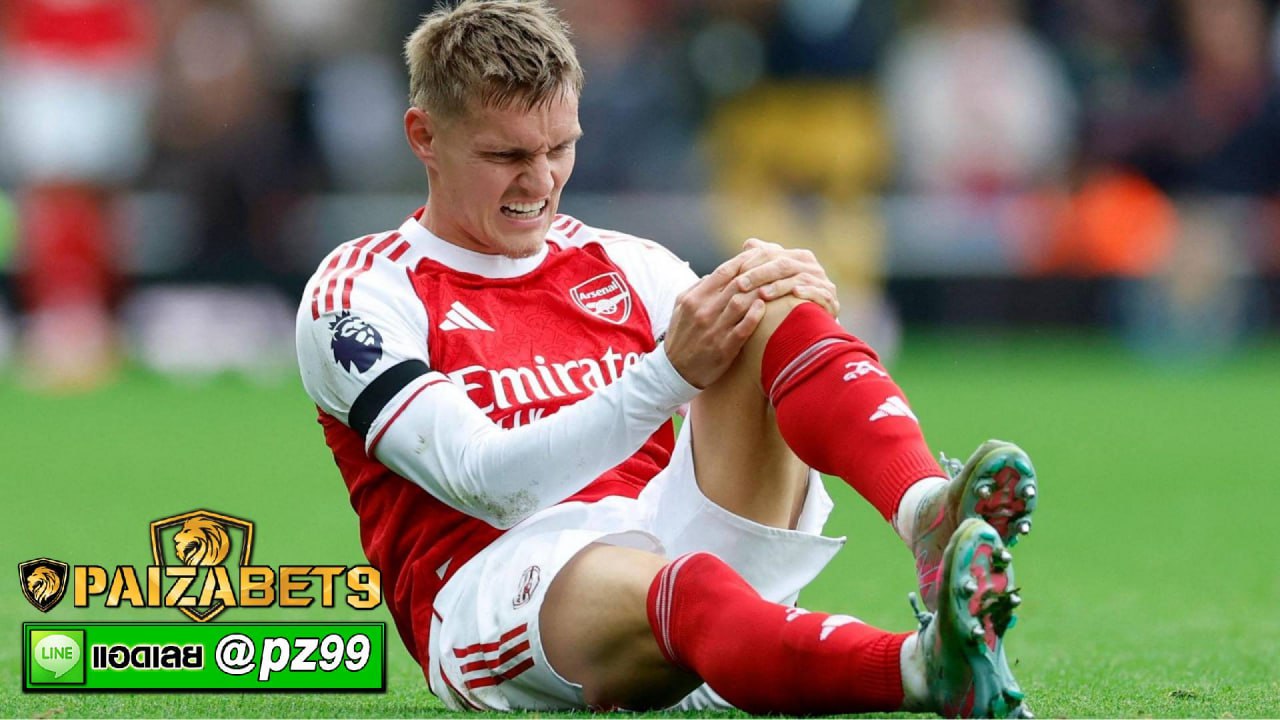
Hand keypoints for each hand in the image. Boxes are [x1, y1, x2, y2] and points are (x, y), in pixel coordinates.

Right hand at [663, 255, 767, 387]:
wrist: (675, 371)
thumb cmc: (682, 335)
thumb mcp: (681, 307)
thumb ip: (698, 288)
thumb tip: (718, 273)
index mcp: (693, 299)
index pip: (722, 272)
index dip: (742, 262)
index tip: (757, 257)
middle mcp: (703, 312)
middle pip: (735, 285)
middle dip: (756, 274)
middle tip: (774, 268)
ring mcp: (714, 330)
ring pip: (741, 303)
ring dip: (759, 292)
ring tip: (774, 285)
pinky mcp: (724, 348)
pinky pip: (743, 328)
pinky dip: (755, 316)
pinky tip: (764, 307)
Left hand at [732, 238, 839, 317]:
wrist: (811, 327)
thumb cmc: (785, 301)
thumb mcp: (773, 279)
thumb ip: (762, 260)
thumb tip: (748, 244)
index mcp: (798, 257)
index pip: (771, 253)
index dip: (751, 263)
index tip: (733, 275)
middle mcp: (812, 267)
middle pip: (783, 264)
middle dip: (759, 274)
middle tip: (740, 285)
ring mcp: (824, 283)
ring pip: (799, 278)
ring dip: (780, 286)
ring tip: (762, 294)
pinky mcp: (832, 301)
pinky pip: (820, 293)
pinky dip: (808, 292)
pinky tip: (795, 293)